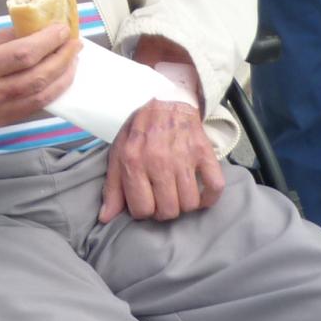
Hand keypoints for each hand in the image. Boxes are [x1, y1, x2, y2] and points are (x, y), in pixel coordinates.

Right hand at [0, 25, 78, 132]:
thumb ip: (3, 37)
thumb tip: (35, 29)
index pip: (24, 54)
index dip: (48, 41)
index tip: (63, 29)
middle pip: (37, 76)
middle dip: (62, 58)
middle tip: (74, 43)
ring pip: (40, 96)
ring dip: (62, 77)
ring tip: (72, 61)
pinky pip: (32, 109)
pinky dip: (50, 93)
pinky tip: (58, 80)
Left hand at [98, 99, 224, 223]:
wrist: (167, 101)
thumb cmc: (140, 131)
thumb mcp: (118, 153)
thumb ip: (112, 187)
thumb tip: (105, 218)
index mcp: (133, 161)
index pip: (142, 210)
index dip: (143, 211)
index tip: (145, 201)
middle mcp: (159, 161)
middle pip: (168, 211)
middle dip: (164, 210)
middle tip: (162, 198)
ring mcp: (184, 157)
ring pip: (190, 204)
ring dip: (185, 205)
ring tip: (178, 194)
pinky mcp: (204, 153)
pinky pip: (215, 187)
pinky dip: (210, 197)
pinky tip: (200, 193)